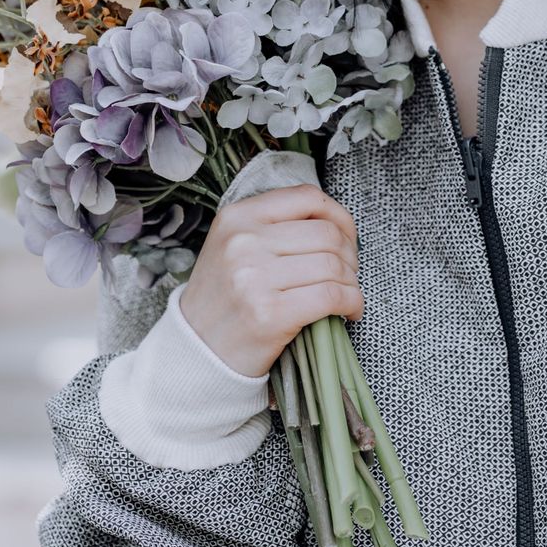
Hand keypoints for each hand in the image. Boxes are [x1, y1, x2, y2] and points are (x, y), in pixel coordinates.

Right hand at [181, 183, 363, 378]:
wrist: (195, 349)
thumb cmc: (225, 297)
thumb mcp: (234, 246)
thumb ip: (275, 227)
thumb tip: (336, 225)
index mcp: (237, 217)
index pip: (307, 197)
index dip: (338, 216)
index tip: (346, 237)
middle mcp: (243, 242)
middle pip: (326, 234)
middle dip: (350, 255)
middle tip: (348, 274)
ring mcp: (254, 278)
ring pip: (333, 266)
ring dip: (351, 282)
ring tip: (346, 294)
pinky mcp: (269, 314)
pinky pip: (332, 297)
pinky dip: (351, 303)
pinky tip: (349, 311)